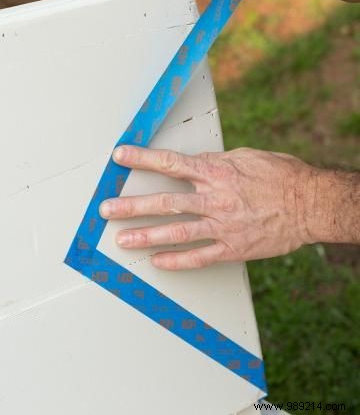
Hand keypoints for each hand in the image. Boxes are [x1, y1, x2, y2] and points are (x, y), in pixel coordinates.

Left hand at [99, 146, 319, 269]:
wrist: (311, 204)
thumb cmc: (279, 176)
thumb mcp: (244, 157)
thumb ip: (213, 163)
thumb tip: (189, 165)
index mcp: (217, 173)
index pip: (171, 163)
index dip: (143, 159)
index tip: (119, 156)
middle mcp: (215, 199)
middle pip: (165, 203)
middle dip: (131, 206)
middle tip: (106, 210)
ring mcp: (222, 226)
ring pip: (176, 233)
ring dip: (146, 236)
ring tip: (122, 239)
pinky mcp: (232, 248)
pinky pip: (199, 257)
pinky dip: (176, 261)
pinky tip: (157, 261)